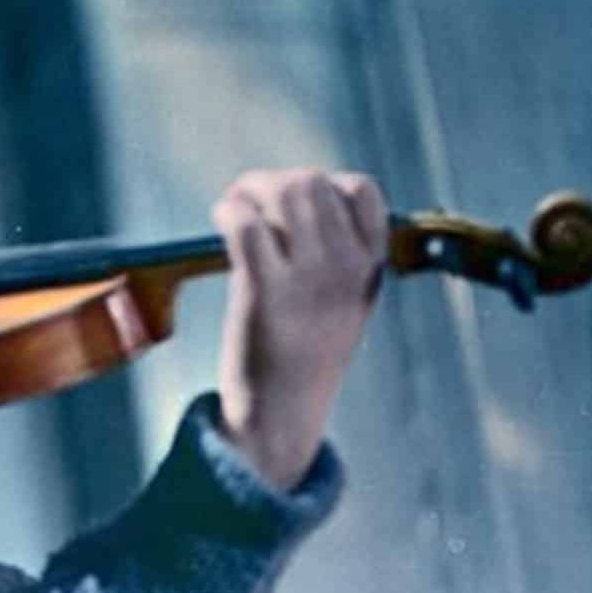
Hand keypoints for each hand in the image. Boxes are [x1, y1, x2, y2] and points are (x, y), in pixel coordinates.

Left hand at [210, 168, 387, 489]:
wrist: (283, 411)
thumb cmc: (304, 355)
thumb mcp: (342, 303)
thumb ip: (335, 256)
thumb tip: (296, 203)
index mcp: (370, 267)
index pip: (363, 193)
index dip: (326, 183)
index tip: (297, 204)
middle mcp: (343, 266)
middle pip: (312, 185)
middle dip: (275, 182)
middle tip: (248, 197)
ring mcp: (305, 277)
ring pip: (283, 195)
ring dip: (250, 190)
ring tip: (233, 206)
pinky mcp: (264, 289)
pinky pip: (247, 225)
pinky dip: (230, 210)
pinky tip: (222, 219)